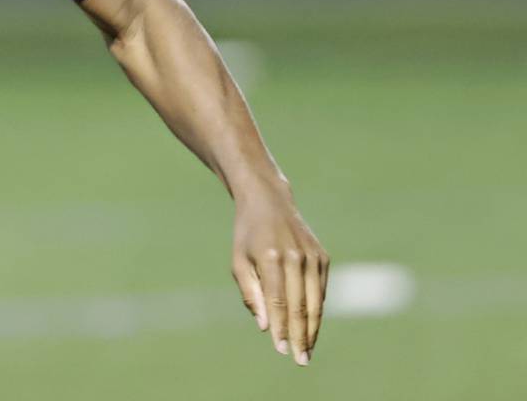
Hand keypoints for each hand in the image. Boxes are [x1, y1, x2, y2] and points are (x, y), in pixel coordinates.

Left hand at [231, 187, 328, 365]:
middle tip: (300, 360)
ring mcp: (312, 256)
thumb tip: (264, 326)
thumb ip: (251, 293)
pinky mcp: (322, 257)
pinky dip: (317, 310)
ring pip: (316, 301)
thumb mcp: (239, 260)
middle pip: (300, 305)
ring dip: (313, 329)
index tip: (280, 350)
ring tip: (308, 351)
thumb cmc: (248, 235)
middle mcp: (295, 256)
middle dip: (300, 335)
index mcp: (271, 256)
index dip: (280, 327)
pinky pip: (321, 290)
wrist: (269, 202)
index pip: (278, 301)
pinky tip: (311, 327)